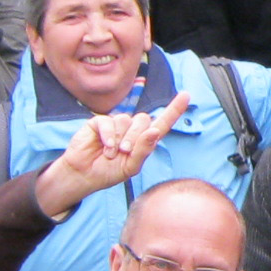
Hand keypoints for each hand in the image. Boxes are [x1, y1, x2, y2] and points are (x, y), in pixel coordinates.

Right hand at [34, 94, 189, 219]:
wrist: (84, 175)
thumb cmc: (109, 172)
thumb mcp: (131, 167)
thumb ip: (144, 150)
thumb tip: (154, 131)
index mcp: (144, 139)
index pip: (162, 122)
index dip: (174, 109)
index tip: (186, 95)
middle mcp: (132, 129)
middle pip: (143, 120)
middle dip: (136, 137)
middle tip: (125, 152)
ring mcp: (116, 124)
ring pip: (126, 120)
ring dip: (120, 139)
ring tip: (112, 152)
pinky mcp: (100, 122)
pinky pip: (109, 121)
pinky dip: (108, 136)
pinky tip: (105, 147)